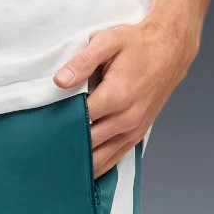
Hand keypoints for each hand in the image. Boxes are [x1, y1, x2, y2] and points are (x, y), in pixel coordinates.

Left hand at [55, 15, 199, 176]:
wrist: (172, 49)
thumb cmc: (138, 44)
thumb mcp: (109, 41)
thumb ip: (82, 62)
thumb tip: (59, 81)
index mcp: (116, 96)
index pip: (78, 121)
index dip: (58, 127)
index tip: (42, 130)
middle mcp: (126, 119)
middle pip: (86, 145)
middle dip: (65, 148)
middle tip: (42, 153)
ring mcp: (132, 131)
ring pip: (99, 160)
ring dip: (78, 165)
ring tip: (56, 167)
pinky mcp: (136, 136)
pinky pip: (112, 160)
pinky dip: (95, 168)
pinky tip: (79, 171)